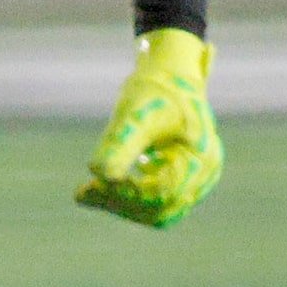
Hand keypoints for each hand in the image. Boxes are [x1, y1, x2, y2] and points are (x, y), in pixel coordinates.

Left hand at [76, 28, 222, 226]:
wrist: (170, 76)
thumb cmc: (155, 90)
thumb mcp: (135, 114)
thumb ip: (120, 143)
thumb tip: (97, 173)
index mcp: (200, 160)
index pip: (161, 195)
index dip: (124, 195)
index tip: (90, 185)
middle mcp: (204, 176)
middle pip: (160, 209)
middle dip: (120, 203)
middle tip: (82, 193)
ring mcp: (196, 180)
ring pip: (159, 210)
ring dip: (123, 204)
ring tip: (86, 193)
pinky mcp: (182, 180)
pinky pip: (157, 201)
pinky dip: (130, 197)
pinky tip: (102, 185)